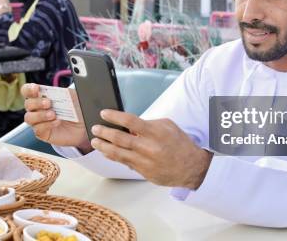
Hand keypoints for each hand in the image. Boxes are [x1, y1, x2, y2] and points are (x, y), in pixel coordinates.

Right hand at [21, 84, 90, 151]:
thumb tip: (61, 90)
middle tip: (48, 103)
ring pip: (29, 118)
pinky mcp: (42, 133)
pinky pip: (38, 129)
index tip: (37, 88)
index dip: (29, 89)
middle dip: (37, 102)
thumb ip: (65, 92)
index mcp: (41, 97)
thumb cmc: (75, 109)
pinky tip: (57, 121)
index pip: (27, 91)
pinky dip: (47, 124)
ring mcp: (38, 121)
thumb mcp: (72, 97)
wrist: (83, 125)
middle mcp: (36, 109)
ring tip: (53, 114)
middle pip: (28, 104)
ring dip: (40, 115)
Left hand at [91, 110, 212, 189]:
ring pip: (117, 153)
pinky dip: (113, 156)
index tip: (104, 113)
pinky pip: (123, 163)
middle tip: (95, 128)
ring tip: (95, 141)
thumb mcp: (167, 126)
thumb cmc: (179, 144)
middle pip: (119, 138)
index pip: (130, 121)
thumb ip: (148, 123)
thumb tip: (129, 124)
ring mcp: (144, 161)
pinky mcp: (143, 172)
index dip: (114, 116)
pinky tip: (106, 152)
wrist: (191, 167)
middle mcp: (148, 147)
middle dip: (104, 132)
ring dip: (103, 146)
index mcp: (155, 132)